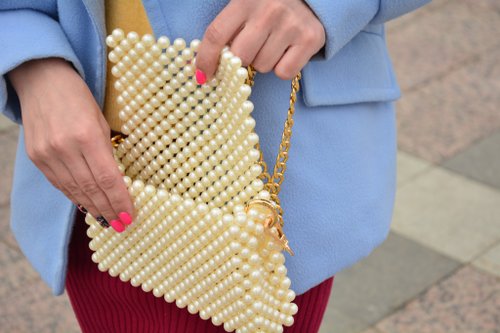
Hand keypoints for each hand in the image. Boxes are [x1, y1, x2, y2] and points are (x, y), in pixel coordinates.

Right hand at [7, 58, 133, 231]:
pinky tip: (87, 206)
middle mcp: (64, 148)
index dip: (119, 200)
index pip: (107, 178)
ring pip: (74, 190)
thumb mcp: (101, 121)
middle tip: (122, 225)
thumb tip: (114, 182)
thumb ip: (106, 151)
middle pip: (91, 189)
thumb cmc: (79, 98)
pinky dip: (75, 197)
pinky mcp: (36, 157)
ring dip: (93, 208)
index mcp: (87, 136)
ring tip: (108, 221)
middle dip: (109, 210)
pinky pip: (59, 184)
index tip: (130, 216)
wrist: (42, 80)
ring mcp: (47, 154)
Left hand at [195, 0, 324, 80]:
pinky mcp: (310, 39)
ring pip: (262, 67)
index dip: (205, 59)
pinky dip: (283, 68)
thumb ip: (222, 31)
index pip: (216, 35)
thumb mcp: (243, 7)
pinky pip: (284, 73)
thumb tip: (196, 70)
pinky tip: (286, 51)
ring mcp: (292, 25)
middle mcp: (270, 10)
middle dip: (241, 59)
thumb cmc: (268, 6)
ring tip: (272, 44)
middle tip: (250, 48)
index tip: (202, 76)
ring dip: (263, 62)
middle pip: (240, 56)